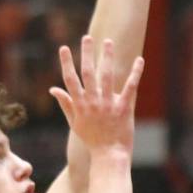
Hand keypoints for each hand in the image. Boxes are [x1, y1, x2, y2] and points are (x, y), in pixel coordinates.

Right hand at [49, 35, 142, 154]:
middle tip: (87, 37)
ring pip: (107, 77)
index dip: (67, 63)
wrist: (108, 155)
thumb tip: (53, 88)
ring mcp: (108, 105)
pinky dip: (135, 73)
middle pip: (88, 73)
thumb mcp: (74, 122)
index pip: (70, 80)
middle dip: (87, 54)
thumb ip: (65, 103)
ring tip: (108, 41)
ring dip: (107, 57)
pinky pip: (130, 87)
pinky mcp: (124, 108)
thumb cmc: (91, 139)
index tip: (64, 48)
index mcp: (80, 105)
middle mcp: (92, 102)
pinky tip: (139, 60)